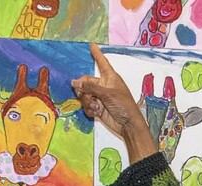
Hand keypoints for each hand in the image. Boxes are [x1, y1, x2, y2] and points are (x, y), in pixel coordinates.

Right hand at [71, 43, 158, 163]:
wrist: (127, 124)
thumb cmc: (123, 105)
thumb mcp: (107, 93)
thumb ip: (90, 87)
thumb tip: (75, 82)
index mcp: (110, 77)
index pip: (102, 62)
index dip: (97, 54)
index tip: (92, 45)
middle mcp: (104, 86)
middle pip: (86, 82)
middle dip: (83, 88)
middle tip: (81, 93)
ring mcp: (100, 97)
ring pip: (85, 95)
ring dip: (87, 101)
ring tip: (96, 106)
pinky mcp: (98, 108)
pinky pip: (87, 105)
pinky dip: (89, 109)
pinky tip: (96, 113)